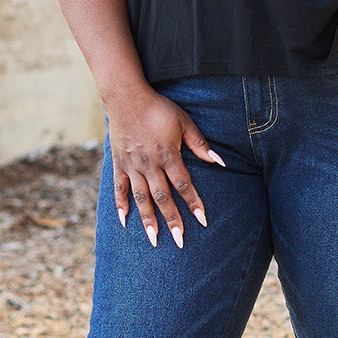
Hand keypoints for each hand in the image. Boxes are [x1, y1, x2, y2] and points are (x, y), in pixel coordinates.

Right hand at [106, 86, 225, 247]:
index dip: (194, 203)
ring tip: (154, 239)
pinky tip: (125, 222)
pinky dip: (121, 205)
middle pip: (163, 198)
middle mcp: (149, 165)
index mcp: (168, 155)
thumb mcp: (184, 122)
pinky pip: (119, 188)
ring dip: (148, 219)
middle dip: (172, 221)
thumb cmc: (159, 108)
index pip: (184, 185)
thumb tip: (219, 162)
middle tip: (179, 241)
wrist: (126, 96)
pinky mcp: (118, 163)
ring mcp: (132, 166)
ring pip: (141, 198)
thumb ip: (200, 144)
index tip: (203, 221)